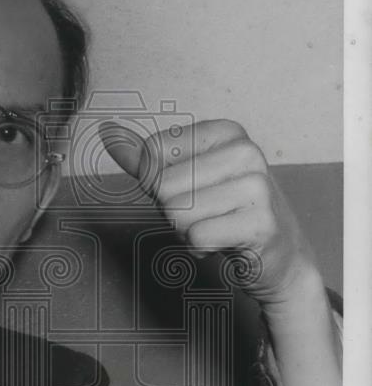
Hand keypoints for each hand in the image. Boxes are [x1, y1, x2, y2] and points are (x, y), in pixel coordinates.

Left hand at [99, 118, 318, 306]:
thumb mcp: (184, 178)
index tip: (192, 190)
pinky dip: (201, 249)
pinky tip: (225, 243)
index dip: (159, 182)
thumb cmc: (224, 213)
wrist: (277, 254)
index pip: (153, 152)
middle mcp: (245, 152)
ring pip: (177, 214)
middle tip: (205, 215)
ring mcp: (257, 186)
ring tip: (216, 228)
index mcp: (225, 132)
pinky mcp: (260, 223)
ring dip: (186, 232)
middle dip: (173, 211)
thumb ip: (145, 159)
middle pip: (162, 187)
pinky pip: (197, 237)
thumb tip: (107, 132)